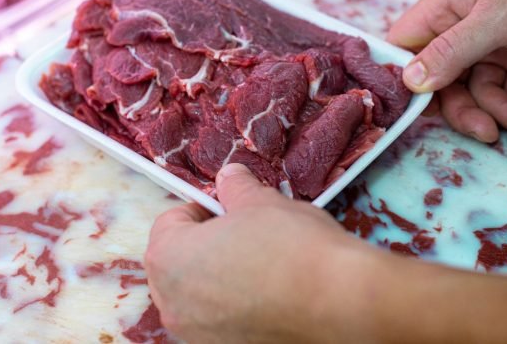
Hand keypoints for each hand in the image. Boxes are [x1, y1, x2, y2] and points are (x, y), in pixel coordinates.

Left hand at [144, 164, 381, 343]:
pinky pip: (219, 321)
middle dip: (206, 245)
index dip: (202, 209)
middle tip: (246, 234)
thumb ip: (235, 188)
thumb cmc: (293, 249)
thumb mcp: (261, 201)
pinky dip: (236, 305)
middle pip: (178, 262)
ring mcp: (197, 335)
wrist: (337, 303)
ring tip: (262, 264)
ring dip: (220, 277)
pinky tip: (269, 294)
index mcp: (169, 258)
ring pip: (198, 295)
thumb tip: (229, 179)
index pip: (170, 222)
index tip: (228, 209)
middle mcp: (172, 304)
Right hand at [388, 0, 506, 141]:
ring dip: (504, 112)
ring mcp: (490, 48)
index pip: (405, 47)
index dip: (406, 79)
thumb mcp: (497, 18)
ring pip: (479, 95)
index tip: (419, 109)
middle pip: (443, 84)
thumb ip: (452, 50)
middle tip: (488, 131)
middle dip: (467, 110)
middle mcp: (461, 30)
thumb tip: (410, 81)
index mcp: (444, 8)